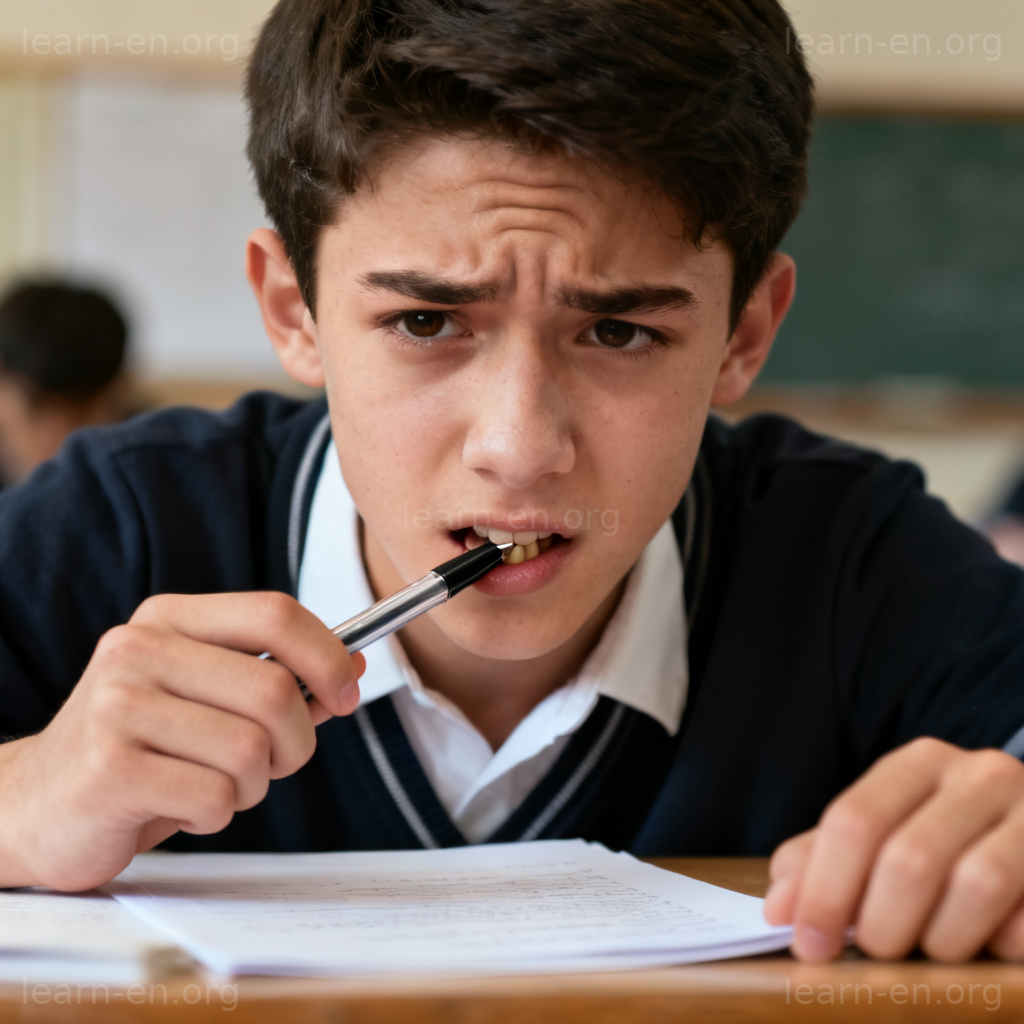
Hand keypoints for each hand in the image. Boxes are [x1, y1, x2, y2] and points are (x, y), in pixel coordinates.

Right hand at [0, 592, 364, 891]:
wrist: (35, 805)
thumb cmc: (140, 749)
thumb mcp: (207, 700)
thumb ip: (279, 681)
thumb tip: (355, 668)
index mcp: (169, 619)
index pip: (275, 613)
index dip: (327, 655)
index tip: (344, 694)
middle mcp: (138, 650)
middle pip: (275, 689)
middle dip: (295, 742)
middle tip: (272, 764)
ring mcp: (117, 706)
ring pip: (251, 750)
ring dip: (252, 786)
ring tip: (211, 785)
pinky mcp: (109, 769)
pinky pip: (215, 796)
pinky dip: (216, 814)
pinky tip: (179, 806)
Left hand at [764, 737, 1023, 961]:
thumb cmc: (951, 838)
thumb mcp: (886, 831)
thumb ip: (826, 860)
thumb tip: (778, 909)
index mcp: (920, 763)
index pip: (855, 820)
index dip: (823, 889)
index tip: (808, 943)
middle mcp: (980, 775)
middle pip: (909, 857)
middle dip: (881, 923)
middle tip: (876, 951)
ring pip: (976, 887)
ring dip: (942, 939)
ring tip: (932, 950)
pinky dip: (1000, 945)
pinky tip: (988, 942)